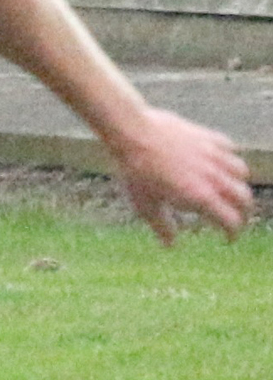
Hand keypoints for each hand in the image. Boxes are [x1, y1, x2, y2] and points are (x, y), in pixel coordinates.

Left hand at [113, 107, 252, 243]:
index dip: (232, 233)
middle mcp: (214, 177)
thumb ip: (162, 226)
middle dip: (243, 211)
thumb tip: (170, 244)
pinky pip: (230, 148)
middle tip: (235, 217)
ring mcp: (213, 154)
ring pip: (241, 171)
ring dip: (238, 183)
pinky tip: (220, 161)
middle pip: (244, 197)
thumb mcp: (146, 206)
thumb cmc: (137, 173)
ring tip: (230, 190)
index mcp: (201, 197)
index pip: (230, 220)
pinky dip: (229, 157)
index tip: (228, 238)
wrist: (134, 134)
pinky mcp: (208, 136)